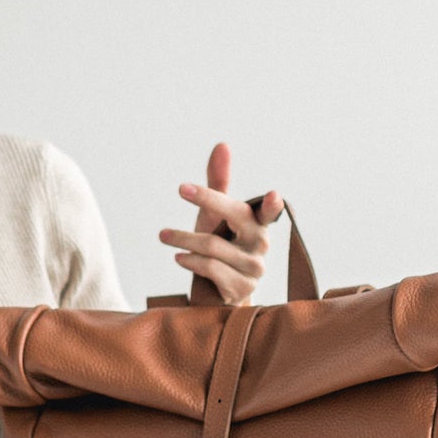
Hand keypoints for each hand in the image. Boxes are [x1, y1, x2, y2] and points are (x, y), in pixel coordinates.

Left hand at [158, 141, 284, 305]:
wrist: (215, 292)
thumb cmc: (218, 246)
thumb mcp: (215, 215)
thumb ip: (219, 183)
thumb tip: (222, 145)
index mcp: (259, 224)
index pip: (270, 212)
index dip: (272, 205)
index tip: (273, 195)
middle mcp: (261, 245)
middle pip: (236, 219)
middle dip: (207, 201)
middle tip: (181, 188)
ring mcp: (253, 270)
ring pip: (215, 247)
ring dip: (184, 238)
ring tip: (164, 235)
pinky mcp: (240, 289)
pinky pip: (212, 269)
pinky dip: (191, 261)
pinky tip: (179, 257)